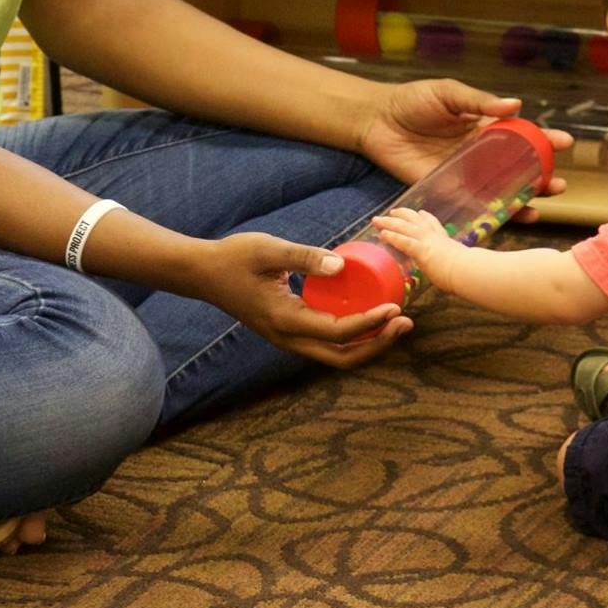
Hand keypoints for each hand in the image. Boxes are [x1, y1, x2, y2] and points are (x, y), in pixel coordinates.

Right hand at [191, 232, 412, 369]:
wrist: (202, 273)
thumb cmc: (234, 257)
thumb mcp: (268, 249)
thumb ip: (305, 257)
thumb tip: (342, 265)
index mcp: (285, 320)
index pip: (338, 332)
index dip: (370, 323)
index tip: (396, 307)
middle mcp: (288, 338)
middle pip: (343, 358)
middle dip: (378, 345)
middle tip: (405, 323)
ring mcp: (288, 339)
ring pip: (336, 356)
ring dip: (368, 344)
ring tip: (395, 322)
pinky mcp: (288, 332)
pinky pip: (327, 343)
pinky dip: (352, 336)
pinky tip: (368, 314)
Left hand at [355, 79, 574, 218]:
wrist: (376, 120)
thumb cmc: (412, 101)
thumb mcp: (448, 93)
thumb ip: (478, 102)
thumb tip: (515, 104)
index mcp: (482, 127)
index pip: (520, 135)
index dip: (543, 138)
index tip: (565, 142)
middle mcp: (479, 154)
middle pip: (517, 168)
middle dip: (542, 175)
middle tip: (561, 183)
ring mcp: (465, 174)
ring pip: (502, 190)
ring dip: (526, 197)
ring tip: (546, 201)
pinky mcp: (446, 190)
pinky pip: (474, 204)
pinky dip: (495, 212)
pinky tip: (515, 216)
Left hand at [368, 208, 459, 291]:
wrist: (469, 271)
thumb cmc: (467, 273)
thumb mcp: (460, 265)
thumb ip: (454, 268)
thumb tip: (455, 278)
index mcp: (445, 240)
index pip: (434, 225)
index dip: (426, 218)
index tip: (421, 213)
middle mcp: (435, 237)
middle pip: (415, 220)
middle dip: (402, 215)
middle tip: (392, 212)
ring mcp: (427, 241)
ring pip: (404, 227)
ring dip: (389, 222)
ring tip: (377, 220)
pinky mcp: (421, 250)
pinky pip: (403, 241)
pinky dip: (392, 236)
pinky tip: (382, 234)